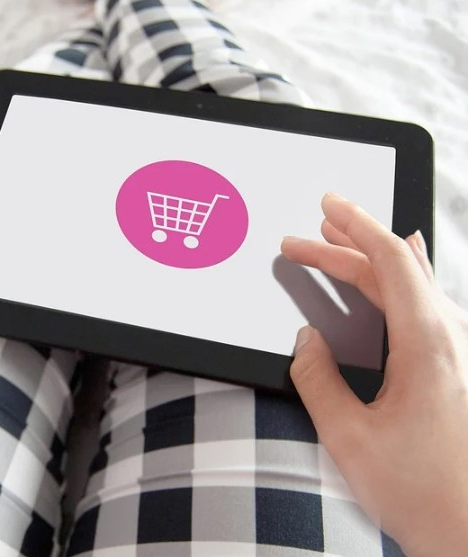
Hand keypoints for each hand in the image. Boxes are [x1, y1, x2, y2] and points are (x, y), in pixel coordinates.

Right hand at [281, 193, 467, 555]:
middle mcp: (454, 339)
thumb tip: (305, 343)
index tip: (328, 205)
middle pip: (398, 269)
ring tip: (337, 247)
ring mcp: (464, 352)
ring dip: (371, 264)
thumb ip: (318, 378)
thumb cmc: (425, 491)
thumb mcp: (348, 435)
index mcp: (429, 345)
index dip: (356, 225)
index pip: (391, 261)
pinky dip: (399, 283)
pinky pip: (430, 306)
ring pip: (415, 286)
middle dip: (348, 245)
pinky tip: (395, 280)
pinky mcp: (461, 368)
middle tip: (305, 235)